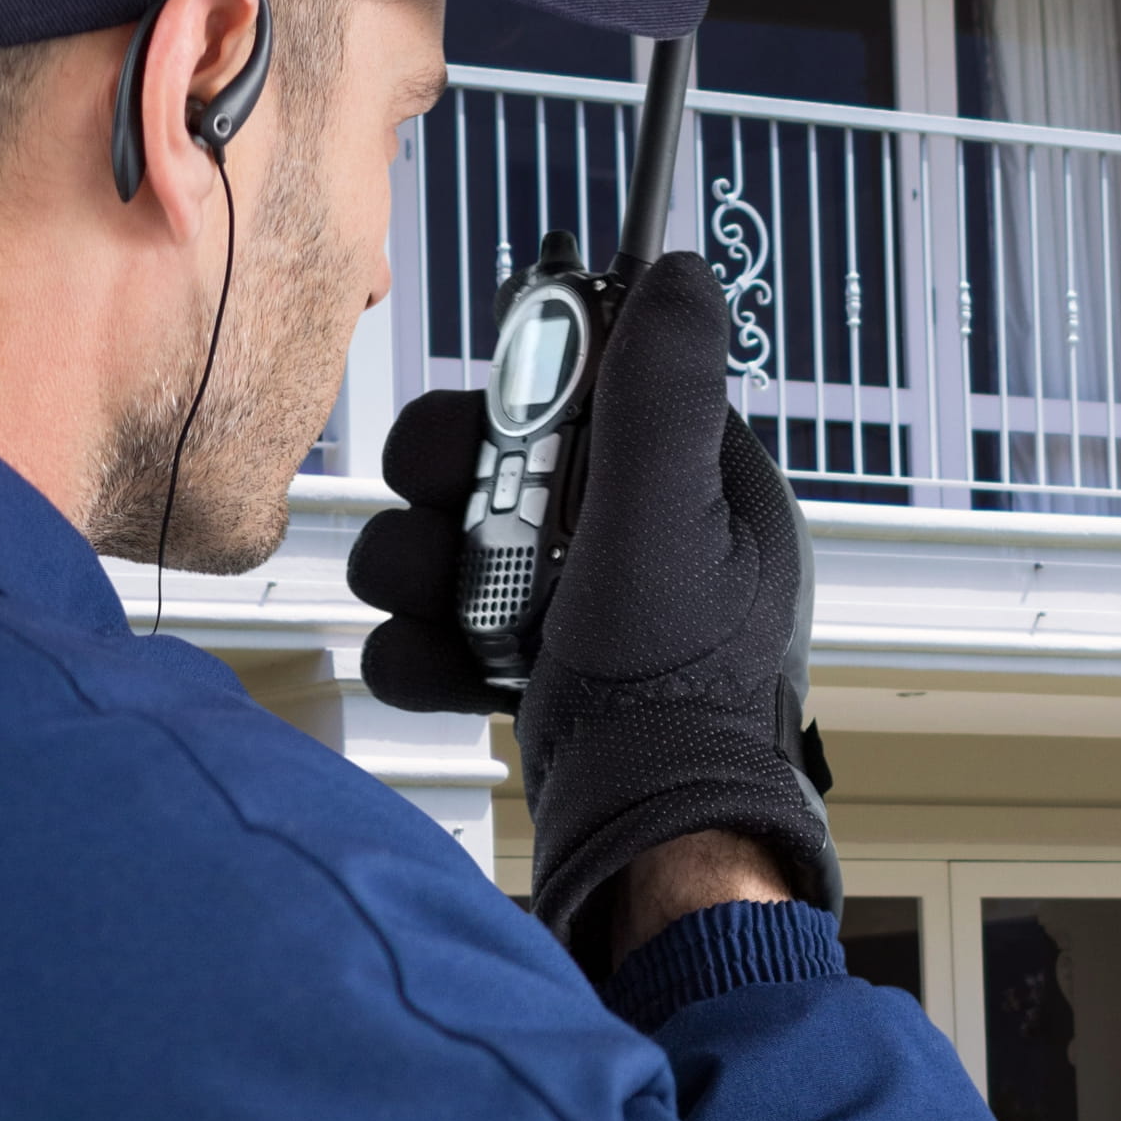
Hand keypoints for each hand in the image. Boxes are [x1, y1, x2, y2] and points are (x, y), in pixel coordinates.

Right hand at [345, 252, 835, 963]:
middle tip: (437, 508)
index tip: (485, 411)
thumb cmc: (679, 693)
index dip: (522, 390)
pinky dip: (427, 649)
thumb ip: (663, 392)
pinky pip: (446, 629)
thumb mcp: (671, 517)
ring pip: (458, 543)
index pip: (593, 390)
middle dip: (448, 485)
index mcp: (699, 490)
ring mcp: (582, 612)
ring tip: (432, 603)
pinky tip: (442, 672)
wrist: (649, 847)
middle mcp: (642, 544)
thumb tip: (679, 272)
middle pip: (502, 462)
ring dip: (420, 565)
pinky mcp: (532, 674)